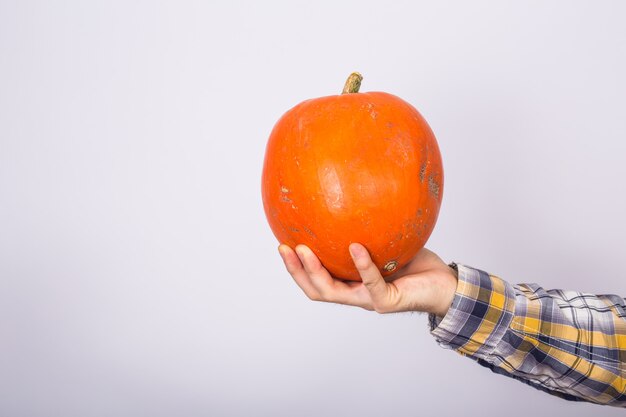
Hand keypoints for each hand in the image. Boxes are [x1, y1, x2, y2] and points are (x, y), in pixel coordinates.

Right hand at [278, 242, 457, 316]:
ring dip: (316, 271)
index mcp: (351, 283)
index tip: (282, 243)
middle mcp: (356, 295)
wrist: (445, 285)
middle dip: (296, 270)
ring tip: (305, 250)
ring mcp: (370, 300)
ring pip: (334, 292)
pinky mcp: (388, 301)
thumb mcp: (386, 241)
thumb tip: (351, 192)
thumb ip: (368, 228)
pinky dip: (362, 265)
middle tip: (284, 247)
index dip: (296, 267)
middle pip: (316, 289)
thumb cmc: (415, 262)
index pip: (316, 280)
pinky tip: (355, 247)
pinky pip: (371, 283)